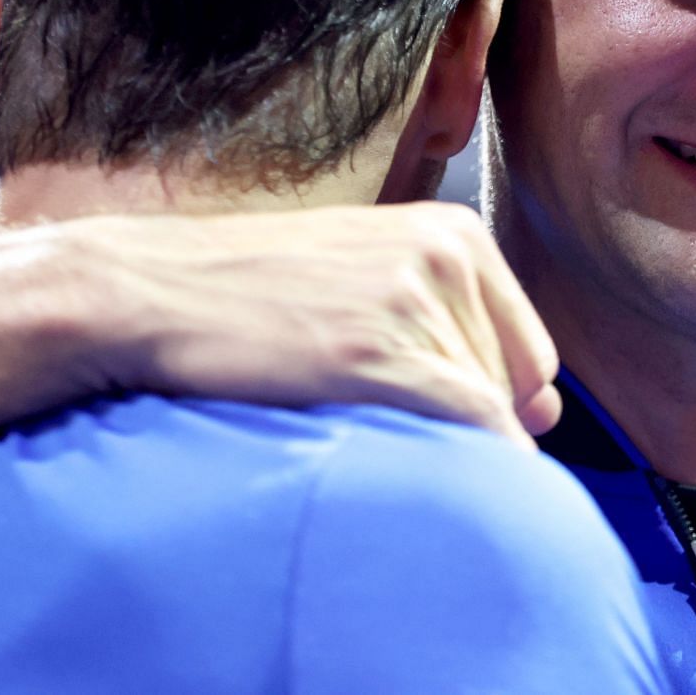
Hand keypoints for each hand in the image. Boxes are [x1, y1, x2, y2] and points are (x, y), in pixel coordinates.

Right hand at [0, 202, 559, 447]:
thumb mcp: (367, 280)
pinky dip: (456, 464)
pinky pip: (471, 430)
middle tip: (370, 408)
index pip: (530, 353)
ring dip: (434, 437)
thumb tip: (547, 412)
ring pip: (488, 415)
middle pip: (515, 387)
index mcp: (456, 231)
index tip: (414, 407)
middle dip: (462, 418)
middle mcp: (451, 255)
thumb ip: (458, 330)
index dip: (486, 400)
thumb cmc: (252, 293)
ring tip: (347, 409)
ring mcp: (419, 300)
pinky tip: (392, 456)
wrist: (149, 291)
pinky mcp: (386, 352)